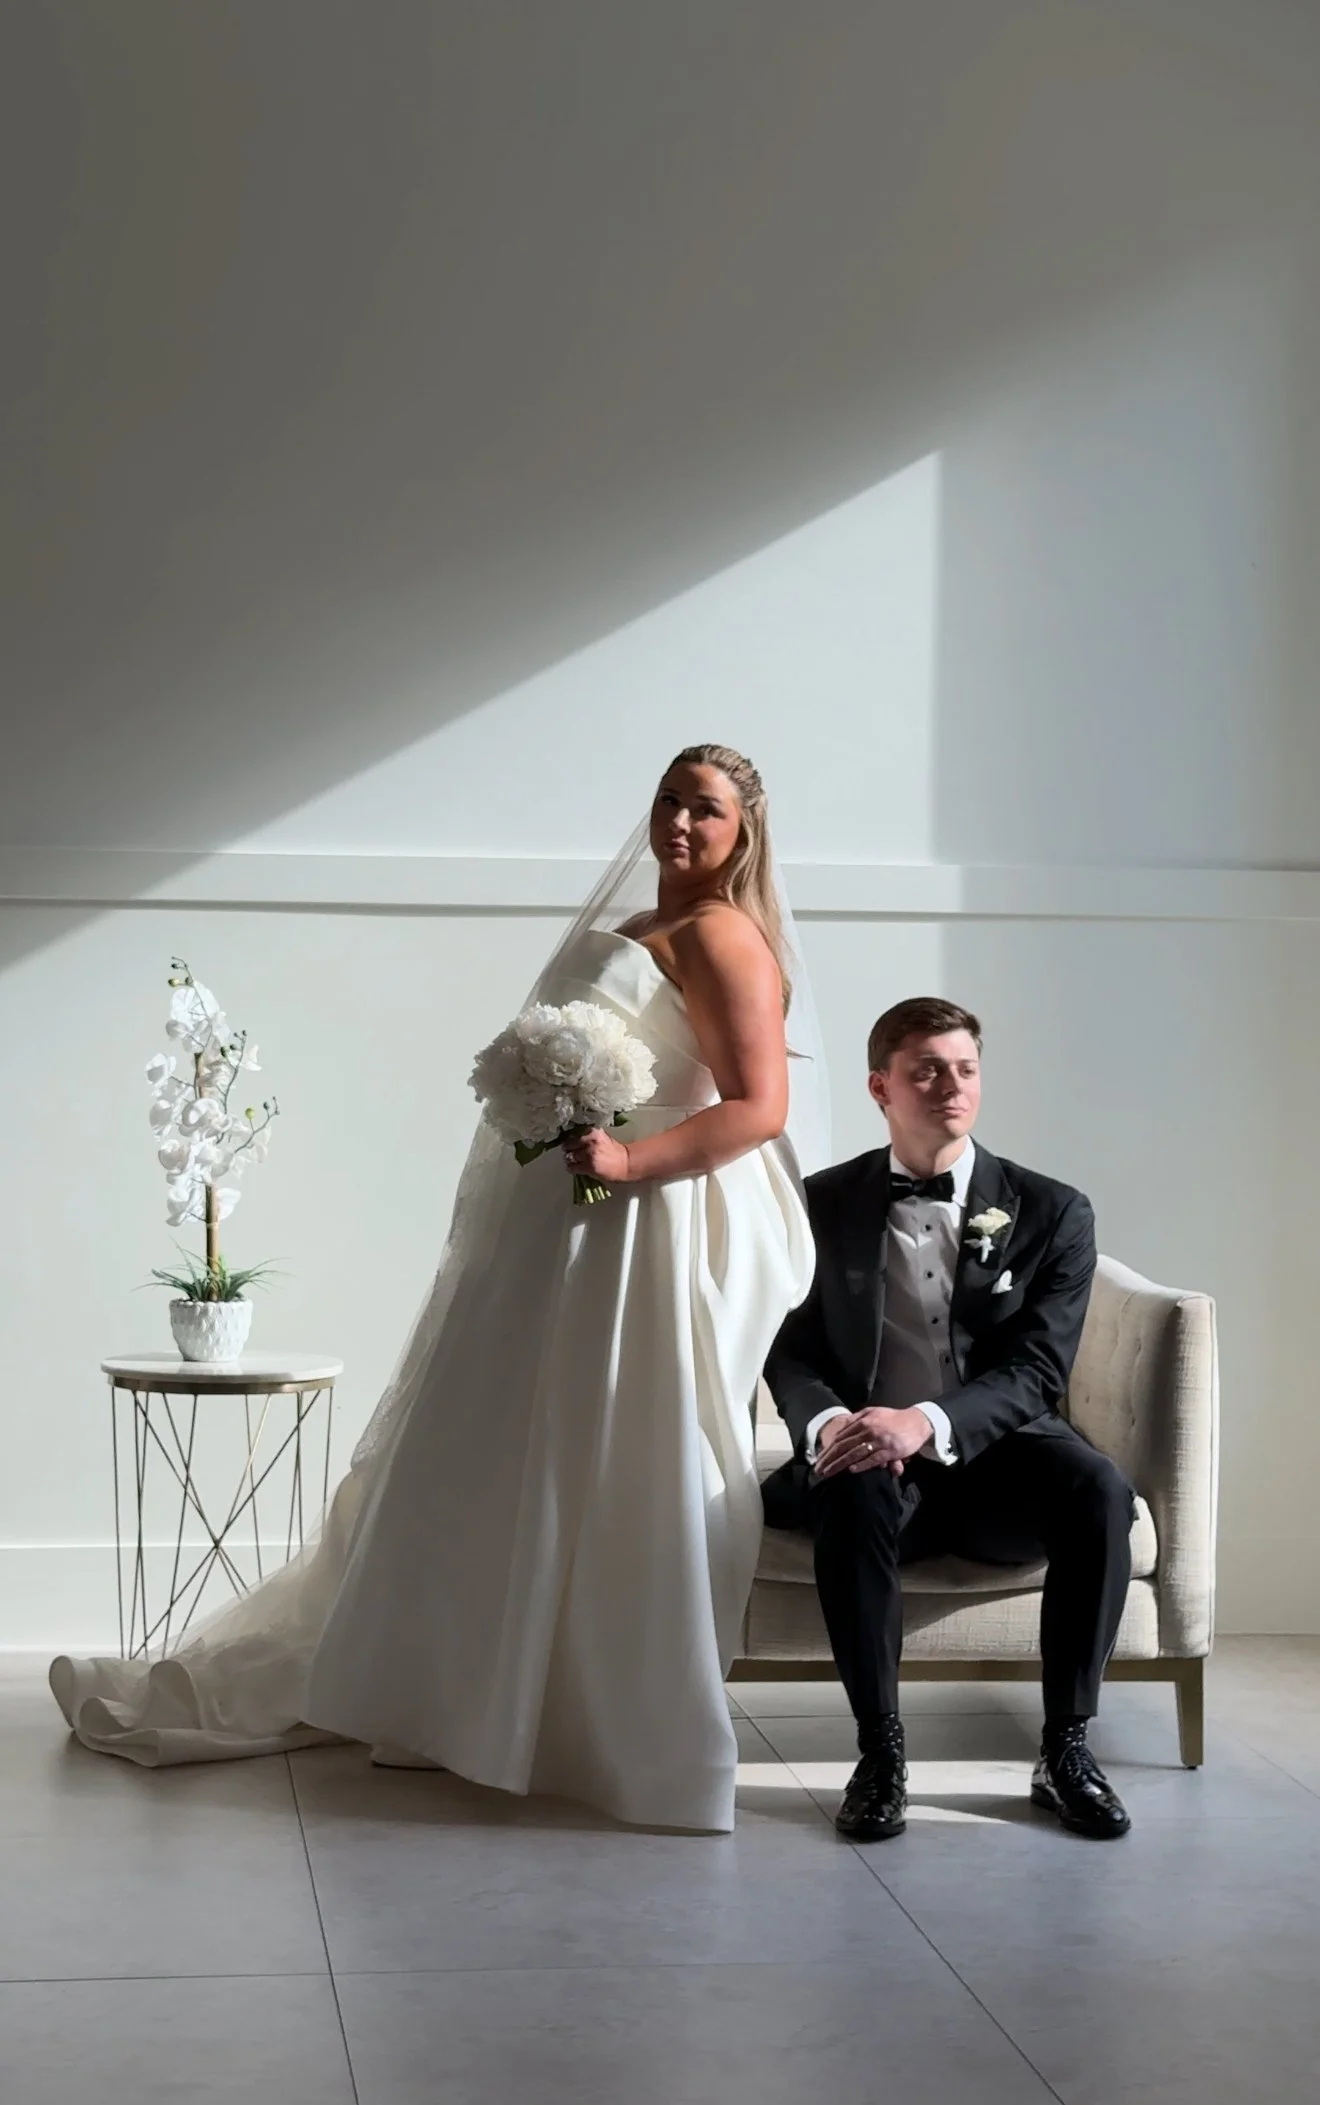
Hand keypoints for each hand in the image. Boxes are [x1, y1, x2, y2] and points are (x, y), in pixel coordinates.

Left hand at [562, 1127, 632, 1184]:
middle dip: (568, 1149)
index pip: (573, 1134)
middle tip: (569, 1153)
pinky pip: (573, 1167)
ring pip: (570, 1156)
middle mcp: (590, 1141)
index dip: (570, 1140)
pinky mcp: (589, 1166)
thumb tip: (573, 1139)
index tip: (570, 1144)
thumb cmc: (615, 1151)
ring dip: (569, 1159)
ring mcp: (589, 1154)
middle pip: (569, 1145)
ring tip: (572, 1161)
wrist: (626, 1163)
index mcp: (593, 1132)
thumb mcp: (602, 1138)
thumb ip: (589, 1137)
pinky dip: (571, 1168)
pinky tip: (573, 1168)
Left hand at [815, 1406, 930, 1478]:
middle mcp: (868, 1429)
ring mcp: (879, 1440)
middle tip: (818, 1470)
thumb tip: (842, 1426)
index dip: (828, 1449)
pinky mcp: (890, 1450)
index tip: (818, 1459)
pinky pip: (873, 1459)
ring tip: (828, 1473)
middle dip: (829, 1459)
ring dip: (839, 1464)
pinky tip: (851, 1471)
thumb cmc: (894, 1419)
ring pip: (854, 1453)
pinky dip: (862, 1465)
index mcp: (863, 1420)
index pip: (840, 1437)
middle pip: (843, 1446)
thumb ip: (857, 1418)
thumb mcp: (873, 1413)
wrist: (917, 1422)